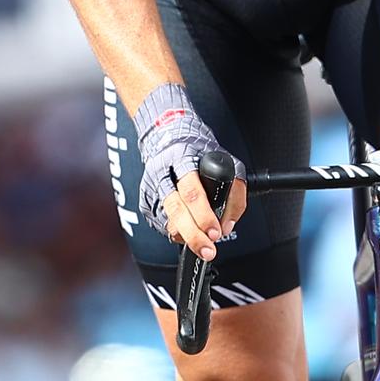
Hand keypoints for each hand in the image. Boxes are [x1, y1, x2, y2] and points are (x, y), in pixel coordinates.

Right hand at [134, 85, 246, 261]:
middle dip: (194, 232)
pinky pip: (159, 221)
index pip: (192, 190)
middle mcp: (162, 171)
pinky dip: (174, 232)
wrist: (166, 132)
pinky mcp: (145, 198)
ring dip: (185, 236)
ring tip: (201, 246)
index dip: (204, 214)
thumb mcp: (226, 159)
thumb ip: (234, 190)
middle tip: (209, 248)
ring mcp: (151, 186)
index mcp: (182, 157)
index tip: (217, 231)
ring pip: (166, 218)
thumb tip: (228, 223)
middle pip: (176, 207)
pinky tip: (186, 235)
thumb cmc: (199, 150)